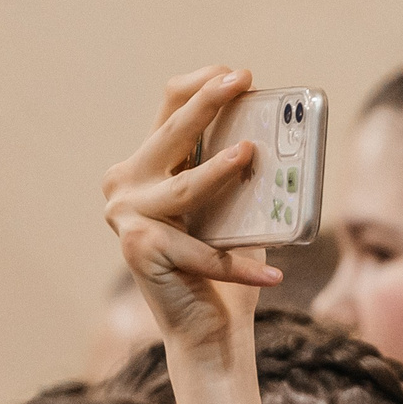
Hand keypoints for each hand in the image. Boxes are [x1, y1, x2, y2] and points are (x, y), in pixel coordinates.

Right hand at [101, 66, 282, 354]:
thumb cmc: (223, 262)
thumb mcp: (231, 206)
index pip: (169, 108)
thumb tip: (277, 134)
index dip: (201, 86)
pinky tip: (273, 275)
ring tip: (249, 155)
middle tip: (241, 79)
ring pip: (186, 188)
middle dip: (208, 102)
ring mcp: (127, 216)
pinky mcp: (140, 250)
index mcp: (146, 165)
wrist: (207, 327)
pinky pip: (203, 251)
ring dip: (219, 171)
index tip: (237, 75)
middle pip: (171, 133)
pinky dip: (241, 267)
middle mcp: (126, 184)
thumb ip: (237, 170)